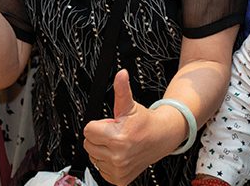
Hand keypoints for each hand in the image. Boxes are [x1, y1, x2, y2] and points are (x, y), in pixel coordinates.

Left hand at [83, 69, 182, 185]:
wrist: (162, 138)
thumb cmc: (144, 122)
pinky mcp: (119, 179)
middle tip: (114, 133)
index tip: (110, 124)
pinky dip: (108, 163)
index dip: (98, 125)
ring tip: (118, 144)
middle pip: (88, 144)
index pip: (88, 130)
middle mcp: (118, 157)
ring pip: (94, 157)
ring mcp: (119, 170)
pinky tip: (119, 155)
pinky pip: (101, 170)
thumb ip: (122, 90)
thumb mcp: (130, 105)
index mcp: (118, 138)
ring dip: (102, 150)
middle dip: (99, 137)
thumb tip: (121, 74)